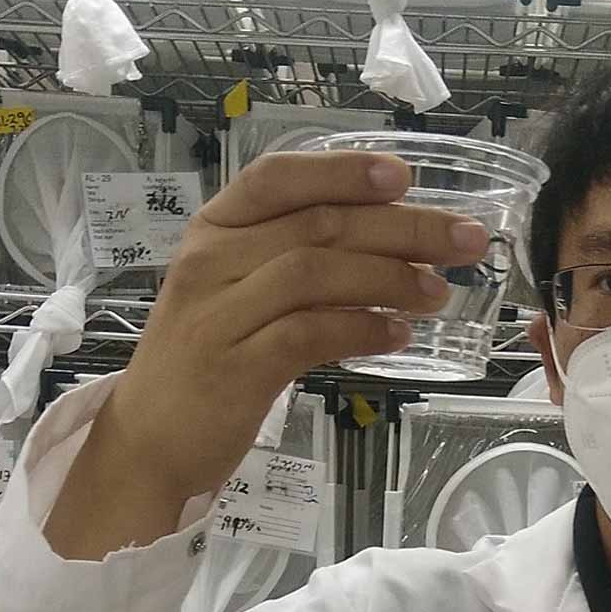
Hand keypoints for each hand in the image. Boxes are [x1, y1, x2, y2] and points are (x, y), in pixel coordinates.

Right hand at [107, 150, 490, 503]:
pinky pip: (310, 334)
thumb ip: (291, 259)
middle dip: (402, 228)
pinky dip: (361, 330)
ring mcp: (219, 315)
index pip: (278, 178)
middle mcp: (211, 262)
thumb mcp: (236, 292)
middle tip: (463, 240)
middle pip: (318, 225)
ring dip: (390, 279)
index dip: (342, 171)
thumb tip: (390, 242)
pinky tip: (398, 336)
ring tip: (437, 293)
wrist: (147, 440)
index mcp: (213, 230)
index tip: (403, 175)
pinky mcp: (236, 368)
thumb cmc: (205, 360)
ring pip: (316, 273)